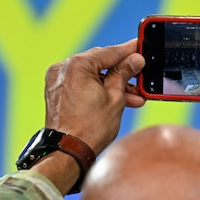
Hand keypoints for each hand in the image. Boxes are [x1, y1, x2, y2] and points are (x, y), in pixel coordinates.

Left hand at [44, 39, 145, 155]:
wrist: (69, 152)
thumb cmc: (90, 129)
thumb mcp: (115, 98)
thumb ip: (124, 74)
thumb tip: (135, 60)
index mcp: (76, 65)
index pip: (109, 52)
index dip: (128, 51)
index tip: (141, 47)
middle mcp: (63, 69)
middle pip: (100, 64)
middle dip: (122, 72)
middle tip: (140, 76)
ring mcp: (58, 81)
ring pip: (92, 76)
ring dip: (113, 84)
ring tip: (134, 96)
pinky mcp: (58, 93)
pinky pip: (82, 85)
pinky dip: (99, 90)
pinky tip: (117, 99)